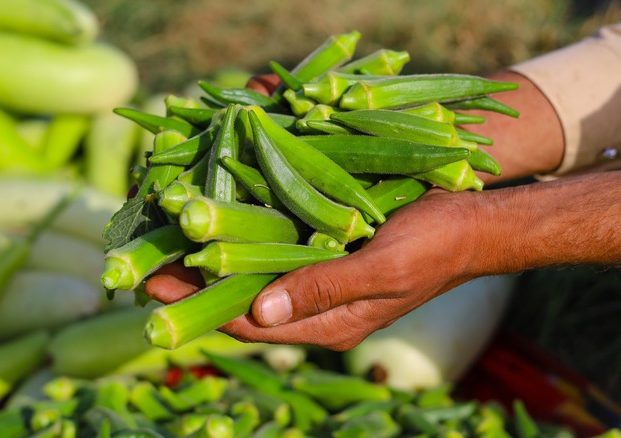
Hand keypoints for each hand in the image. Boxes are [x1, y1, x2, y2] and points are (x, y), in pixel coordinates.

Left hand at [146, 189, 486, 350]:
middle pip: (243, 302)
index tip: (154, 284)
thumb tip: (259, 313)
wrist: (476, 221)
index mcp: (331, 323)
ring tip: (167, 239)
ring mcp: (320, 279)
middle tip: (144, 261)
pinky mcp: (325, 252)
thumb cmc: (437, 243)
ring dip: (212, 261)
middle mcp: (317, 307)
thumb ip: (324, 289)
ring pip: (253, 277)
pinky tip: (216, 219)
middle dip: (194, 285)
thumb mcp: (384, 267)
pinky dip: (241, 239)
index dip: (200, 305)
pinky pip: (273, 252)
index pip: (251, 323)